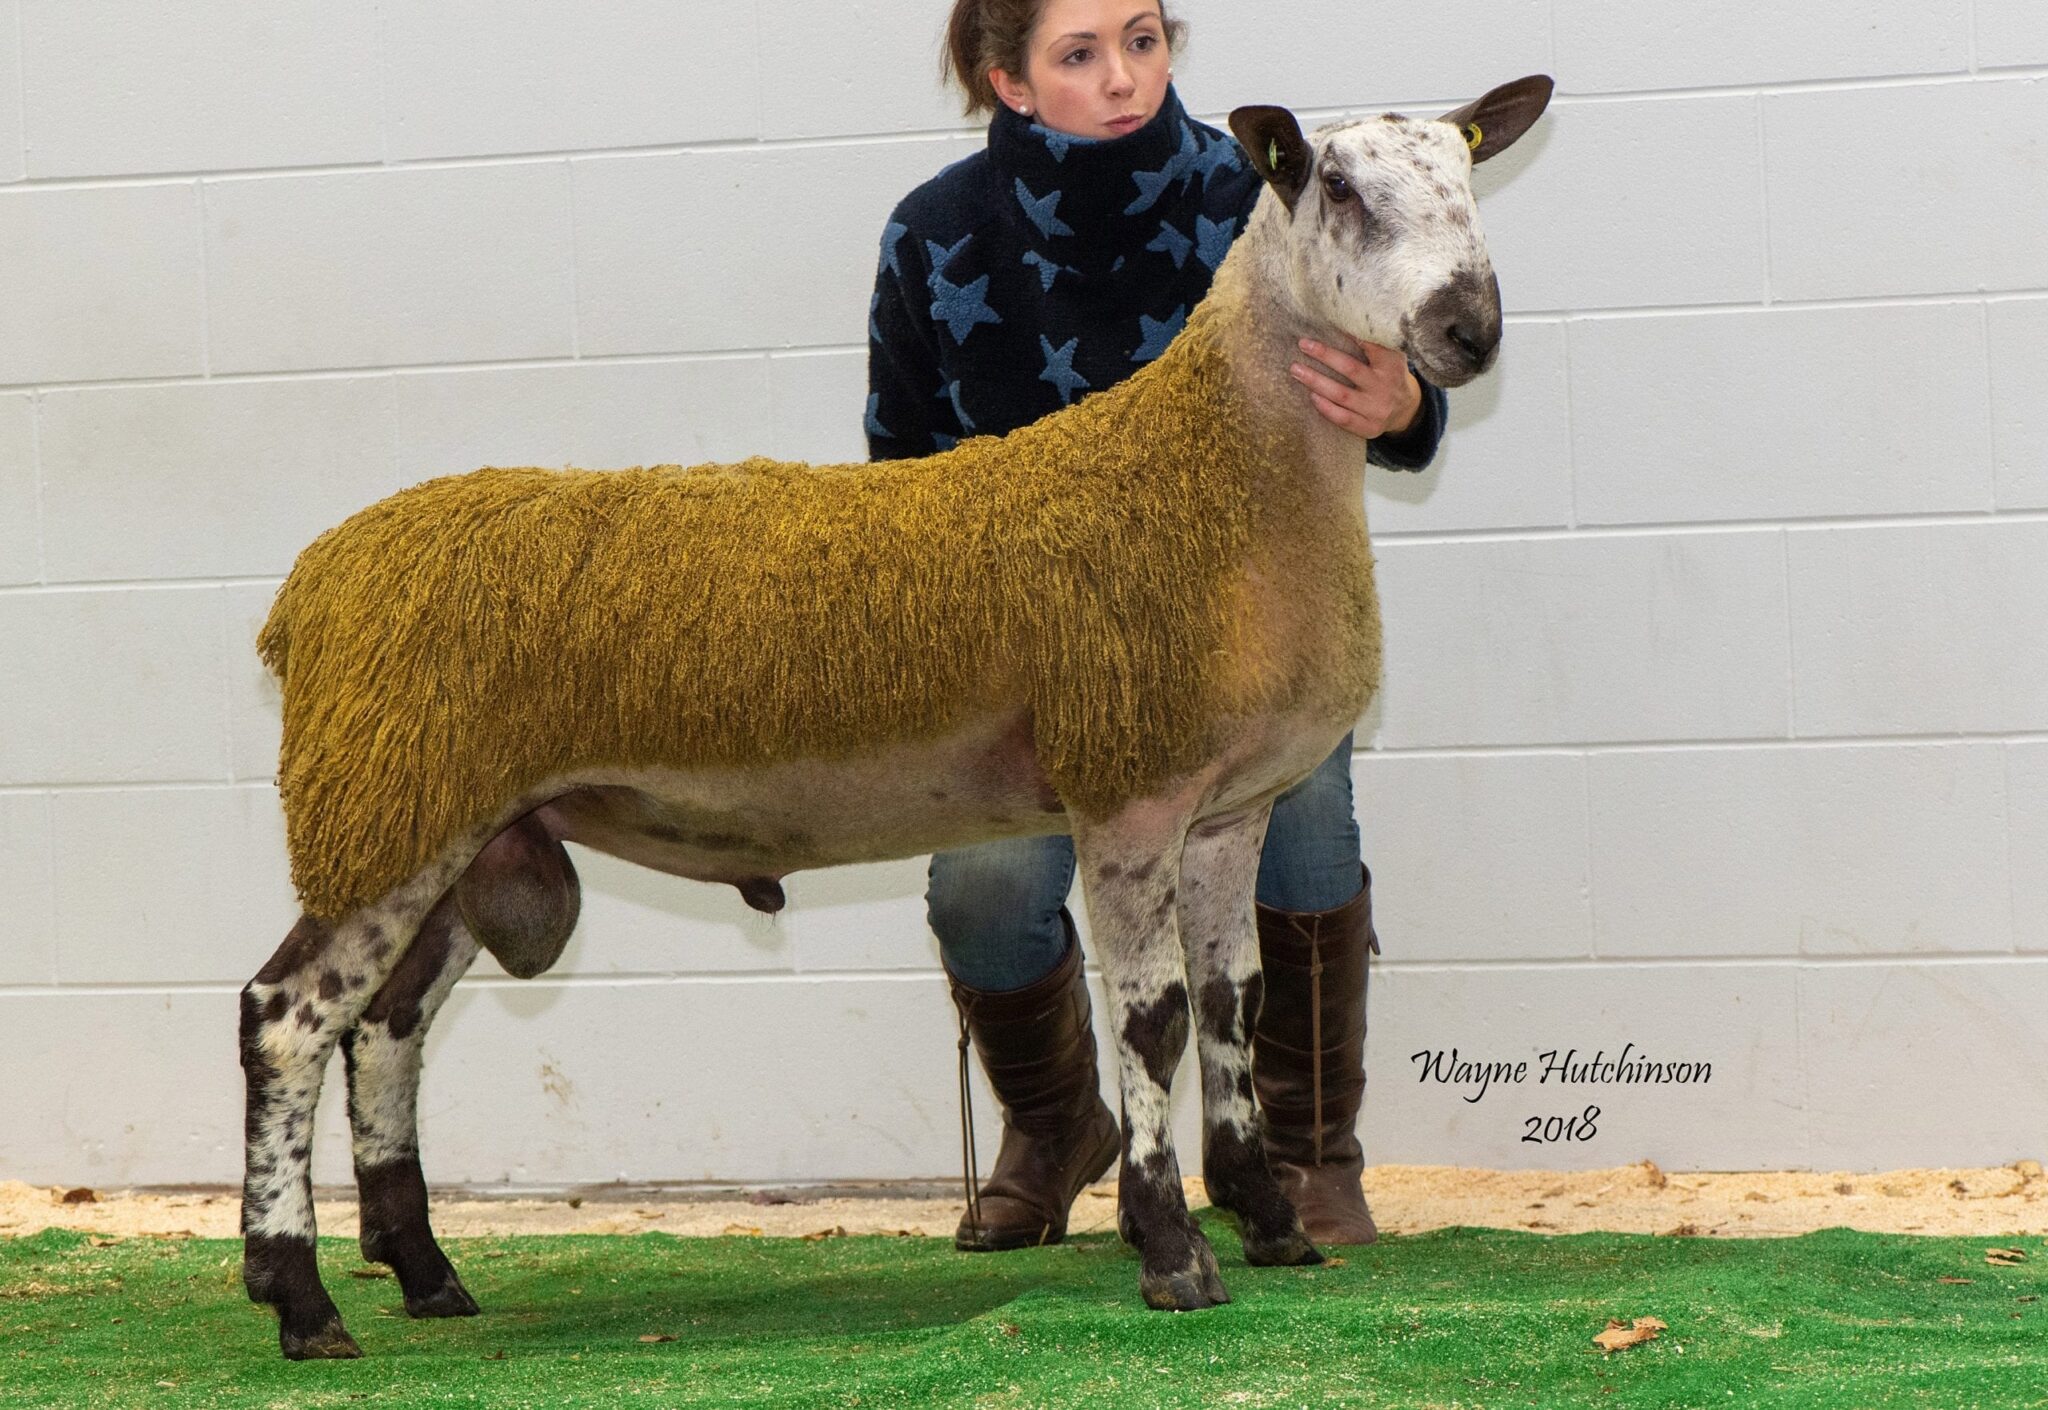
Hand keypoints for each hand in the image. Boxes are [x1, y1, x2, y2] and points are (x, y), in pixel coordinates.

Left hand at [1290, 336, 1422, 441]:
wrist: (1406, 409)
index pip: (1370, 346)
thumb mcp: (1391, 355)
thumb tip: (1346, 321)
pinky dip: (1326, 408)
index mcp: (1391, 365)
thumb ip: (1375, 341)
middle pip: (1350, 368)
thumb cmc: (1390, 374)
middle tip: (1303, 344)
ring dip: (1316, 382)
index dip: (1350, 335)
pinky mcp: (1369, 427)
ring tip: (1296, 370)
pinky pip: (1343, 419)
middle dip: (1324, 355)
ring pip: (1341, 395)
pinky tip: (1311, 396)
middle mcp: (1384, 387)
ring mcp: (1376, 409)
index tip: (1328, 324)